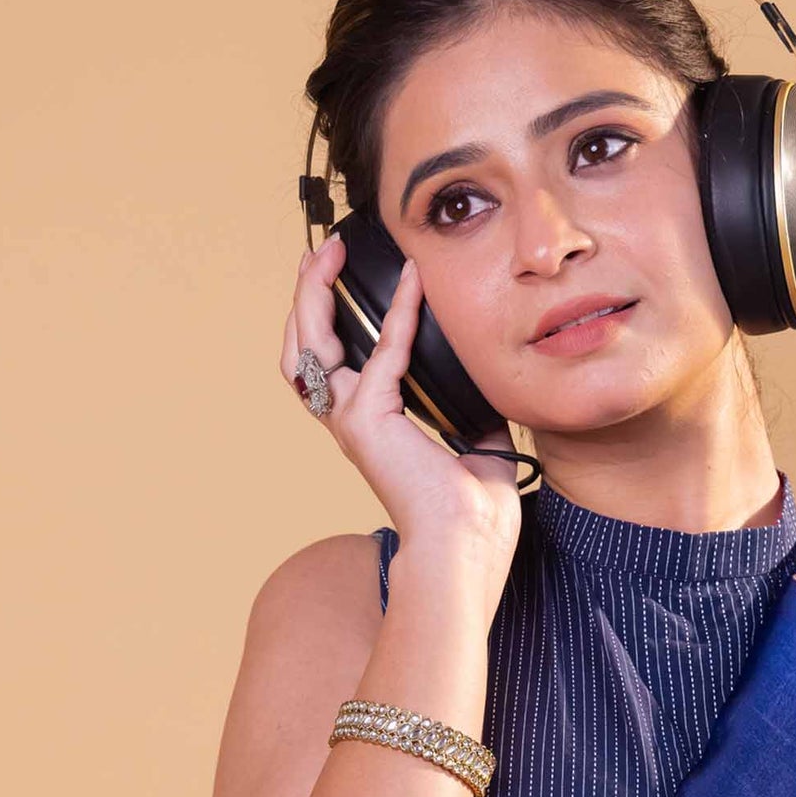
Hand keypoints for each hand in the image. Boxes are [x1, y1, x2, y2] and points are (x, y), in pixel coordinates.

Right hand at [280, 236, 521, 570]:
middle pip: (303, 345)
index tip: (347, 274)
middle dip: (307, 293)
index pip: (335, 360)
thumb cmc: (470, 514)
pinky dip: (399, 314)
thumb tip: (492, 381)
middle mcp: (348, 421)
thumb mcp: (476, 443)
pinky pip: (383, 351)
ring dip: (316, 294)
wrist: (465, 545)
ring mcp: (351, 421)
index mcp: (367, 426)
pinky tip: (414, 285)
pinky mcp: (368, 421)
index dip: (335, 316)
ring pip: (311, 344)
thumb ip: (472, 406)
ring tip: (328, 254)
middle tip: (322, 251)